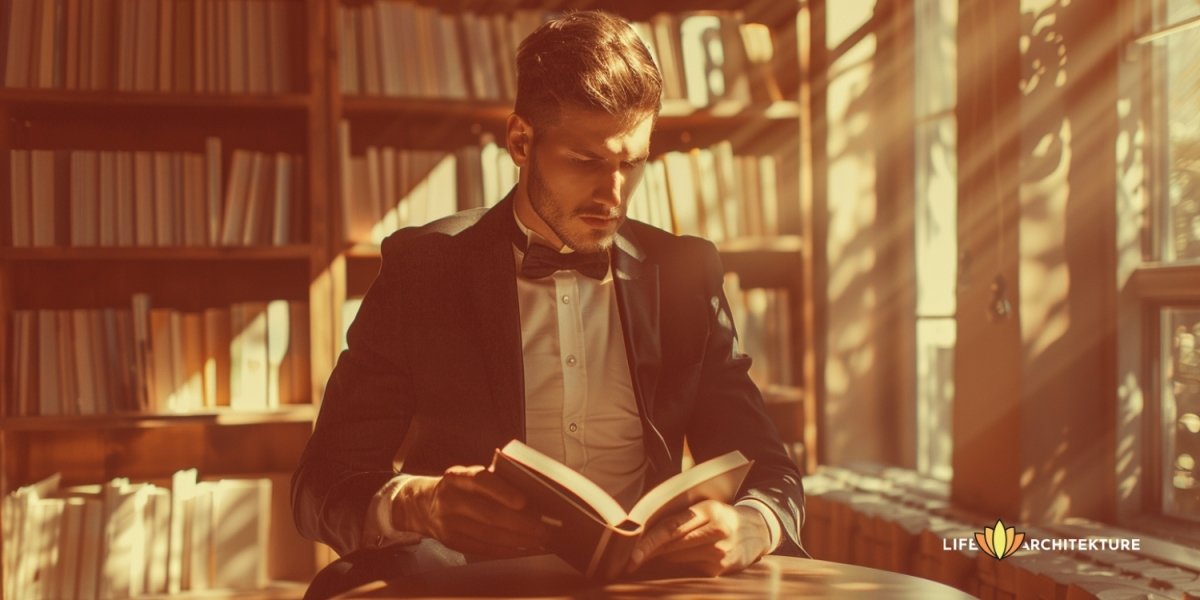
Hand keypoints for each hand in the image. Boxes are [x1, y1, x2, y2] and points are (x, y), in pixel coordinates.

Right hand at [393, 465, 547, 556]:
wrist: (424, 505)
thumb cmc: (459, 488)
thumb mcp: (469, 476)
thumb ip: (493, 481)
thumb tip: (531, 495)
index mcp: (457, 477)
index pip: (481, 481)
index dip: (503, 492)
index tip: (524, 502)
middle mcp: (450, 500)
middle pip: (489, 514)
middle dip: (520, 523)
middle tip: (542, 527)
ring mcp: (448, 523)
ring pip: (489, 535)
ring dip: (518, 540)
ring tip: (537, 540)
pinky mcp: (452, 542)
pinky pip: (483, 549)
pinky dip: (506, 551)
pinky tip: (522, 548)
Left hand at [627, 500, 770, 576]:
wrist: (757, 530)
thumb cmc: (722, 515)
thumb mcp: (707, 506)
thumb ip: (682, 514)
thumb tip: (647, 528)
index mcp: (710, 510)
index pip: (672, 526)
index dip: (649, 541)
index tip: (632, 553)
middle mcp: (717, 531)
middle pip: (673, 544)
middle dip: (649, 552)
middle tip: (630, 558)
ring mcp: (719, 553)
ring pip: (679, 558)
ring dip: (662, 557)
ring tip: (647, 556)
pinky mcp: (721, 569)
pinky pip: (689, 568)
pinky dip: (678, 564)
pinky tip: (671, 561)